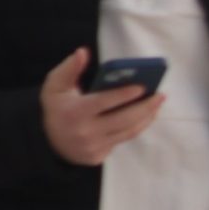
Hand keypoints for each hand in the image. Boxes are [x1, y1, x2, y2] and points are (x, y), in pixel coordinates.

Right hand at [39, 47, 162, 165]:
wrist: (47, 141)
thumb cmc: (57, 106)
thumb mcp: (55, 85)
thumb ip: (70, 68)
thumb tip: (83, 52)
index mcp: (74, 112)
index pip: (103, 102)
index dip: (123, 95)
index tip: (142, 87)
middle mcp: (84, 133)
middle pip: (123, 120)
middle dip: (145, 107)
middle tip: (160, 95)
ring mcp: (92, 147)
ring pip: (127, 132)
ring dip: (146, 117)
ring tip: (157, 103)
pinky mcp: (98, 157)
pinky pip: (122, 140)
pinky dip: (136, 127)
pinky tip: (146, 115)